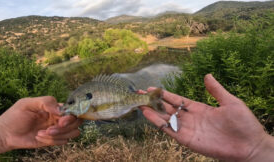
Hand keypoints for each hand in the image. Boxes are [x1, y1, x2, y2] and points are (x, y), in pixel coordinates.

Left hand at [0, 96, 82, 149]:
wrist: (5, 134)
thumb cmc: (14, 116)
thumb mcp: (27, 103)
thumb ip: (46, 102)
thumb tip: (61, 110)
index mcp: (54, 108)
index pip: (73, 109)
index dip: (72, 115)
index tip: (62, 120)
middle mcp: (58, 118)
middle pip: (77, 122)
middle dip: (67, 126)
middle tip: (53, 128)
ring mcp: (56, 130)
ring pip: (72, 133)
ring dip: (58, 134)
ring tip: (41, 133)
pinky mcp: (52, 140)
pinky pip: (62, 142)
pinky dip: (51, 140)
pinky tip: (38, 137)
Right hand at [140, 74, 272, 160]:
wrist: (249, 145)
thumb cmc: (243, 123)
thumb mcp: (230, 102)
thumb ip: (216, 90)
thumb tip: (207, 75)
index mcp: (199, 108)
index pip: (177, 99)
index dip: (164, 94)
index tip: (152, 88)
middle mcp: (190, 118)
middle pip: (167, 108)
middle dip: (154, 101)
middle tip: (140, 94)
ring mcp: (188, 129)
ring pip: (165, 118)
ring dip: (152, 112)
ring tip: (139, 104)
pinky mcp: (187, 140)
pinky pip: (169, 130)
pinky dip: (157, 123)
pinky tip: (148, 115)